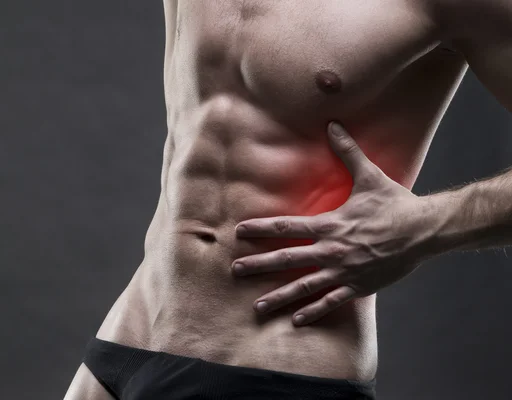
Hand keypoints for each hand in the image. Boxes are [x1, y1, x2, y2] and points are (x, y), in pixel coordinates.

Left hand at [233, 122, 434, 325]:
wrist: (424, 230)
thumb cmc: (395, 202)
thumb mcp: (369, 175)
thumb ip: (347, 151)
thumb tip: (332, 124)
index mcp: (329, 225)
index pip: (286, 226)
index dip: (260, 228)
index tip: (239, 232)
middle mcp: (331, 250)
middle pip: (286, 259)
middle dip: (258, 265)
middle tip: (235, 271)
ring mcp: (343, 271)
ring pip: (304, 287)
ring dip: (280, 297)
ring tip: (258, 306)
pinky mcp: (358, 286)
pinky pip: (331, 302)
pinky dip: (313, 312)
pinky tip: (296, 321)